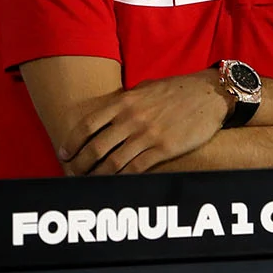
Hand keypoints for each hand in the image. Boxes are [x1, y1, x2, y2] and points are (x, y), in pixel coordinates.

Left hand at [59, 71, 227, 174]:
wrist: (208, 94)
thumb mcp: (145, 88)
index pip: (88, 124)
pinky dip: (122, 179)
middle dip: (81, 163)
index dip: (72, 141)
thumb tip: (108, 114)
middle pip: (96, 146)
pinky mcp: (164, 149)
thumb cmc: (176, 90)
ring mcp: (148, 135)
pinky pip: (136, 168)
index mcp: (125, 101)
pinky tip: (115, 184)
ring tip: (90, 182)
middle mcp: (132, 119)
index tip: (64, 153)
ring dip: (99, 175)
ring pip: (114, 162)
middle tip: (73, 172)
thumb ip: (125, 102)